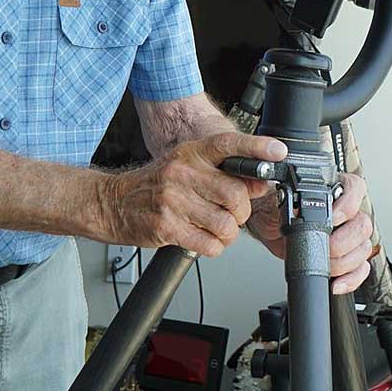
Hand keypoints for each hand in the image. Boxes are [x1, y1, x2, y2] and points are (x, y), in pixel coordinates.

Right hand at [95, 132, 286, 256]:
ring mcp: (173, 199)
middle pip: (235, 194)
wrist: (113, 202)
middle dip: (240, 211)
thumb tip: (259, 182)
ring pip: (225, 223)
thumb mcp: (187, 168)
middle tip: (231, 214)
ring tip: (216, 230)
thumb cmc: (154, 185)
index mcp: (191, 153)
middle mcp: (182, 172)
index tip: (278, 152)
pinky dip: (213, 247)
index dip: (257, 147)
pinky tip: (203, 239)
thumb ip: (223, 173)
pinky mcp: (166, 226)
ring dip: (228, 233)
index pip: (229, 144)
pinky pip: (209, 244)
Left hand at [246, 170, 372, 294]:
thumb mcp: (280, 198)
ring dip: (345, 262)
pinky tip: (337, 283)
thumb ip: (290, 197)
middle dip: (343, 242)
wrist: (267, 224)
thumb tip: (294, 205)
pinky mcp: (346, 255)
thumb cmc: (276, 207)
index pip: (356, 189)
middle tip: (325, 247)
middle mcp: (347, 210)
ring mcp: (349, 233)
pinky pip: (361, 268)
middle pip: (362, 225)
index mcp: (334, 189)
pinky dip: (351, 279)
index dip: (348, 205)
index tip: (334, 218)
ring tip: (326, 265)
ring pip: (363, 248)